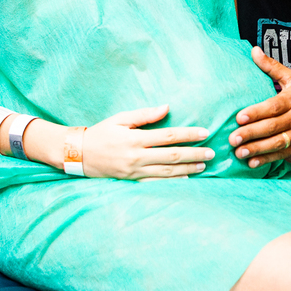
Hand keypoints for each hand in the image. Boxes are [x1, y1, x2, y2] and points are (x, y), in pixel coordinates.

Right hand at [81, 105, 214, 179]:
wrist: (78, 154)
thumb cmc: (100, 133)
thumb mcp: (120, 119)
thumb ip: (144, 115)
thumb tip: (166, 107)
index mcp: (135, 139)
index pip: (168, 136)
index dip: (188, 134)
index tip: (205, 133)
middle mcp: (137, 157)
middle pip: (172, 156)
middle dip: (194, 154)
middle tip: (211, 153)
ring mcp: (135, 171)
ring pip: (167, 171)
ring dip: (188, 169)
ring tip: (203, 166)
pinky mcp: (132, 181)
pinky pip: (156, 183)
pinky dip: (173, 182)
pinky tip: (186, 179)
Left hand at [230, 47, 290, 168]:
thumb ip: (272, 67)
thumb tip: (253, 50)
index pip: (273, 106)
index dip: (256, 112)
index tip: (239, 117)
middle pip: (272, 126)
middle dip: (252, 133)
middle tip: (233, 138)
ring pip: (276, 143)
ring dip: (257, 149)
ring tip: (239, 152)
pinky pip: (282, 154)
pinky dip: (267, 159)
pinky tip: (252, 163)